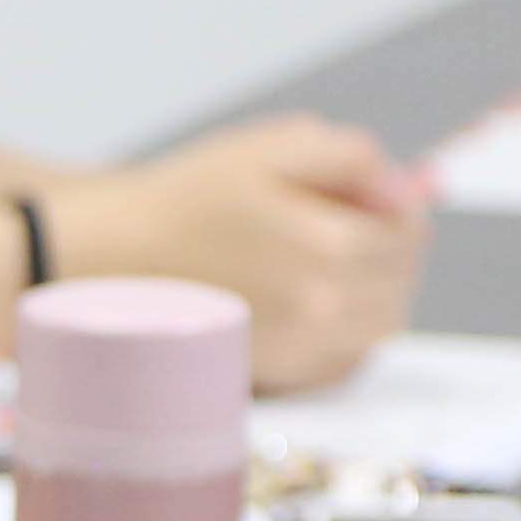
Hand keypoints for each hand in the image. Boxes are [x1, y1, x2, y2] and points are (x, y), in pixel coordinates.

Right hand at [47, 115, 426, 392]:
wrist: (112, 260)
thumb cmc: (185, 199)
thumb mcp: (270, 147)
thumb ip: (350, 156)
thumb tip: (406, 184)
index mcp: (329, 244)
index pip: (408, 232)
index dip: (397, 207)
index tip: (366, 195)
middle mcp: (324, 304)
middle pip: (401, 280)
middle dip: (389, 248)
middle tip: (348, 224)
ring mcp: (302, 346)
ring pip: (382, 323)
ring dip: (375, 291)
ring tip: (330, 264)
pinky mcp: (281, 373)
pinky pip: (348, 359)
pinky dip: (350, 332)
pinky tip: (314, 304)